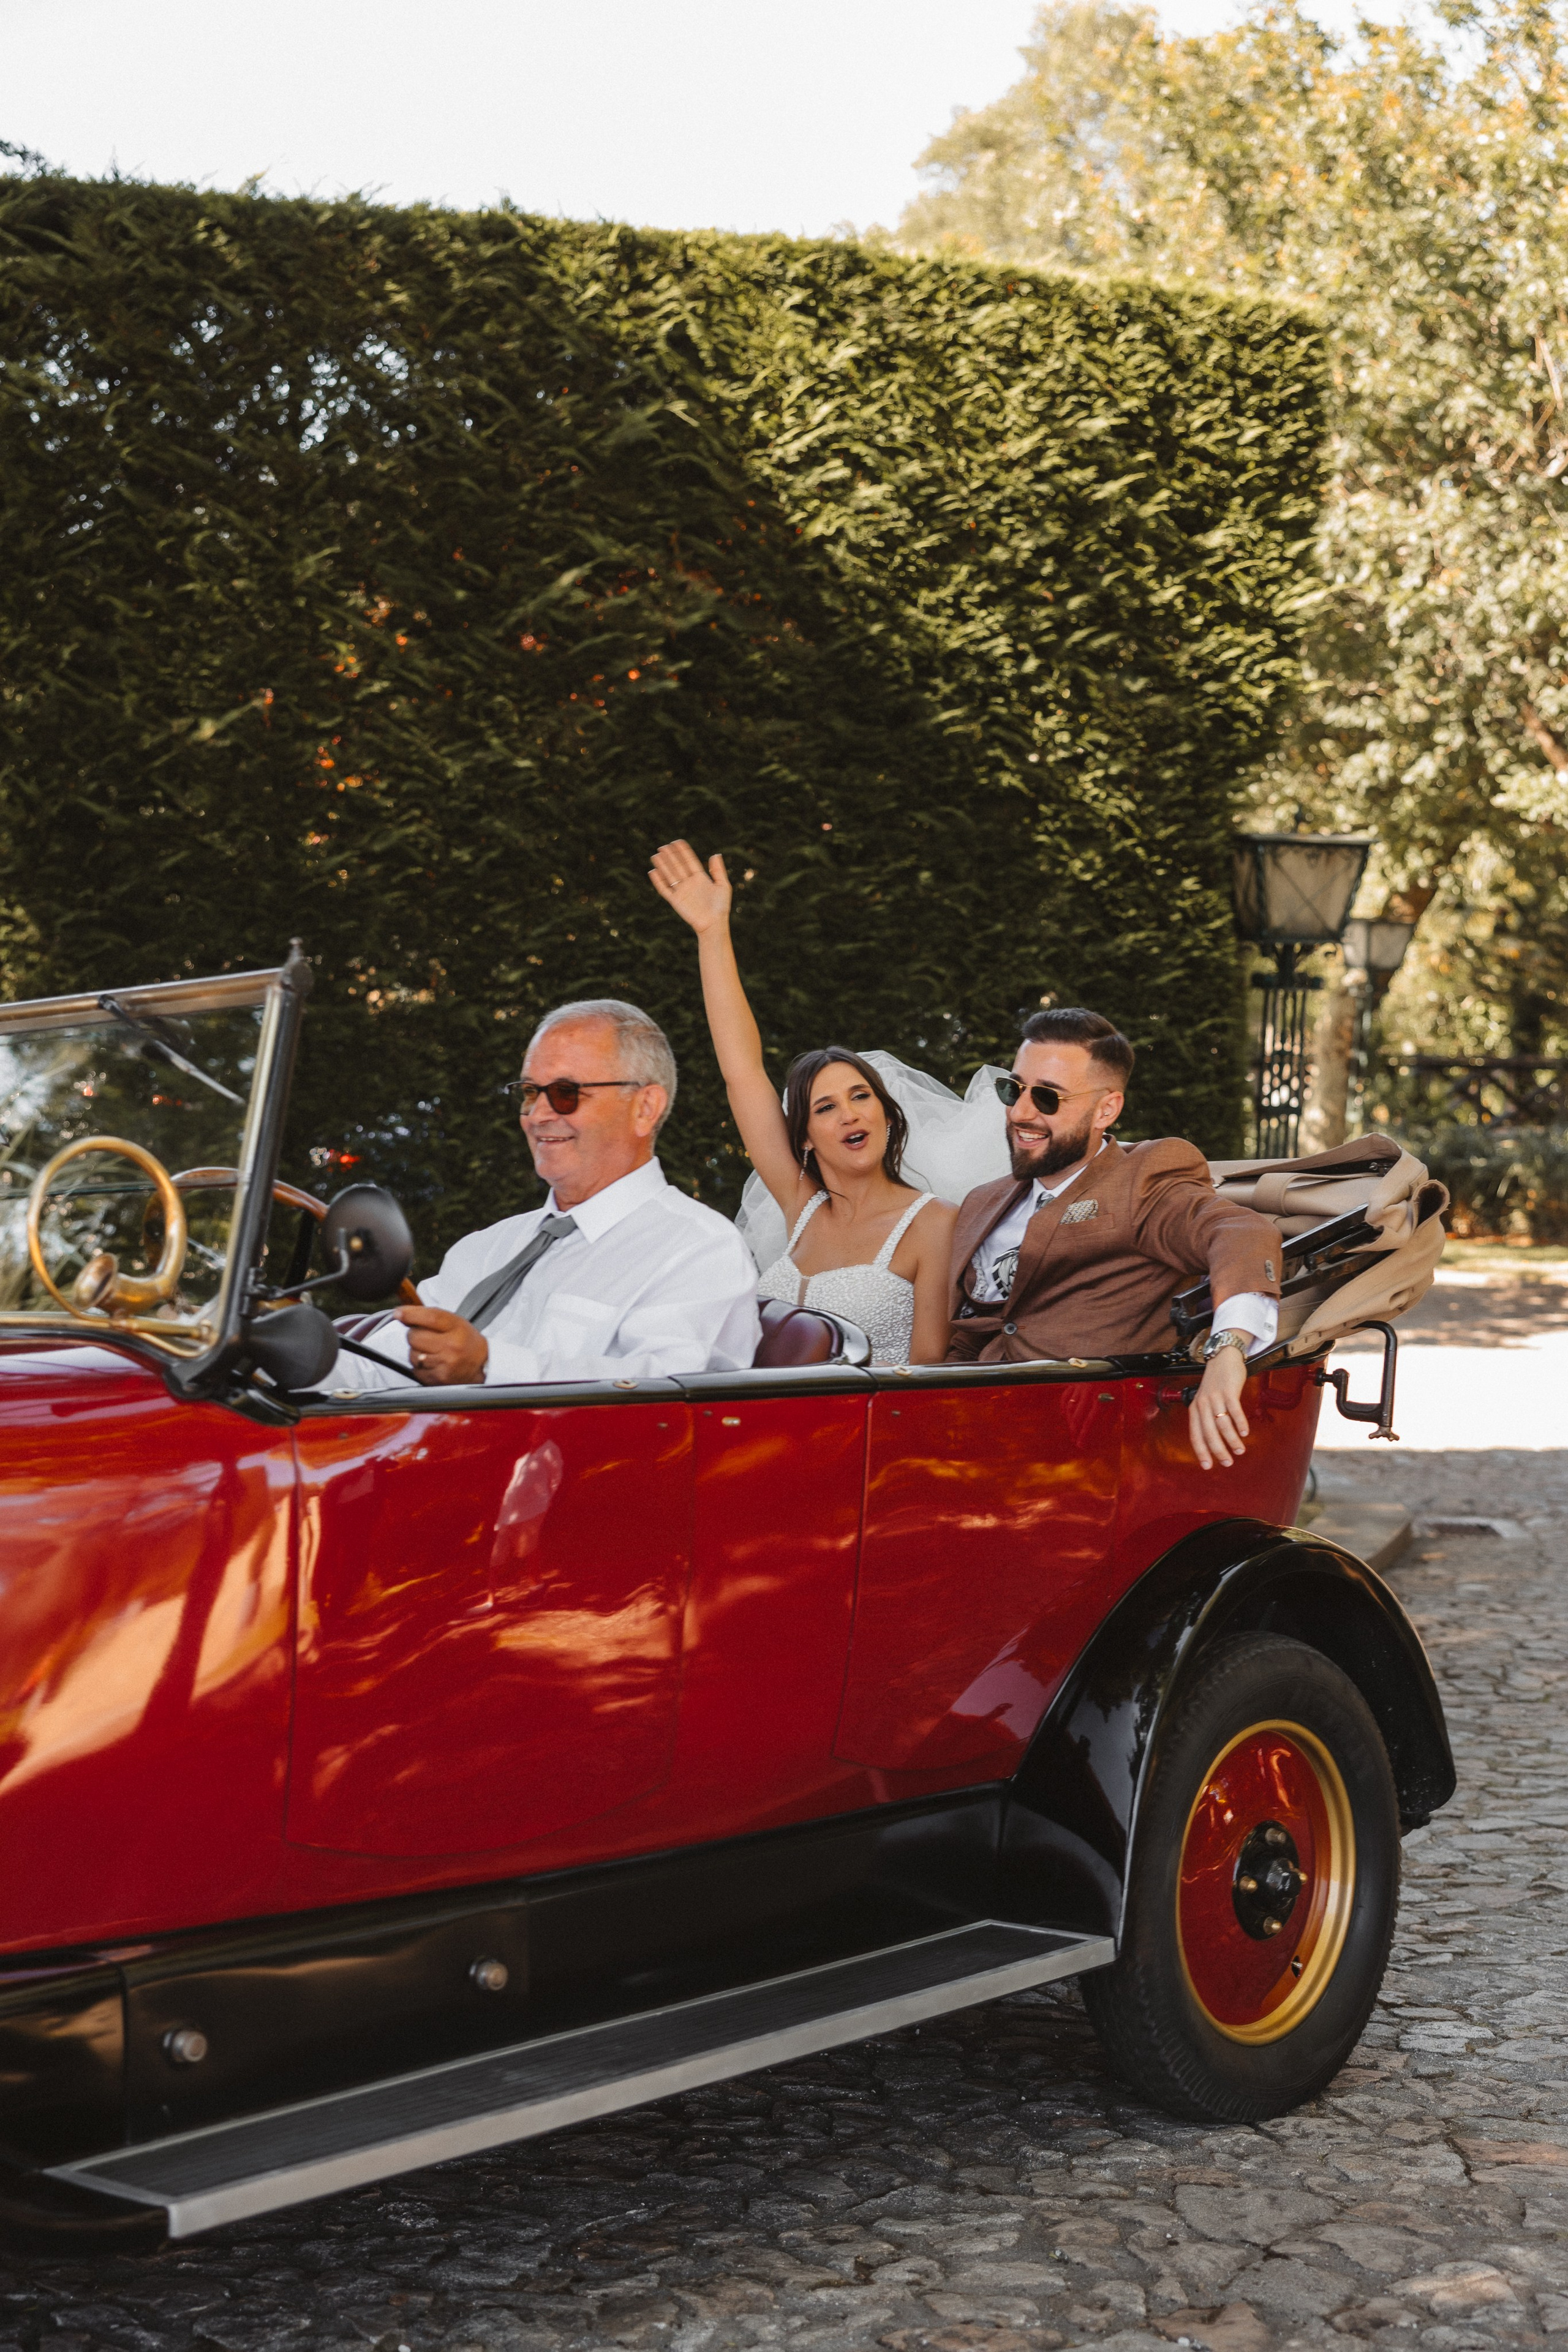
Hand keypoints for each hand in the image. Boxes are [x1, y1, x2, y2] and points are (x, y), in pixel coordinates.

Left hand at [399, 1304, 487, 1385]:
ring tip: (431, 1352)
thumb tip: (400, 1314)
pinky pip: (415, 1370)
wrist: (483, 1367)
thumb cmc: (466, 1342)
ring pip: (412, 1354)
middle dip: (414, 1335)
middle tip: (426, 1337)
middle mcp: (451, 1347)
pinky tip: (432, 1363)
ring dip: (416, 1352)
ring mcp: (444, 1365)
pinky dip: (419, 1366)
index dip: (410, 1314)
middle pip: (415, 1336)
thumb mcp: (455, 1322)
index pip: (430, 1317)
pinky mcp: (438, 1379)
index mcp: (457, 1328)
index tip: (399, 1313)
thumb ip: (430, 1316)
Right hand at [650, 839, 731, 933]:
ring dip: (663, 865)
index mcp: (700, 878)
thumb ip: (718, 871)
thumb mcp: (723, 886)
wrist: (714, 924)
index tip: (677, 842)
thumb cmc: (721, 907)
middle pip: (677, 866)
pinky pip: (664, 889)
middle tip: (663, 846)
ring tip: (656, 855)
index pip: (689, 861)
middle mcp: (689, 883)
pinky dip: (658, 881)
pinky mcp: (675, 901)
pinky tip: (653, 872)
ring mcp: (681, 891)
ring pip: (669, 875)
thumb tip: (715, 854)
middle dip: (670, 856)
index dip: (683, 852)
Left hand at [1189, 1342, 1249, 1469]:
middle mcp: (1202, 1404)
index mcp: (1195, 1409)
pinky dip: (1240, 1423)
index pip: (1195, 1435)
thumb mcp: (1206, 1401)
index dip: (1201, 1451)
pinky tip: (1245, 1432)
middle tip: (1227, 1462)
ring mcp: (1215, 1397)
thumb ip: (1208, 1419)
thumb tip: (1215, 1442)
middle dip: (1218, 1450)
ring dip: (1232, 1439)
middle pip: (1209, 1432)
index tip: (1208, 1466)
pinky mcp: (1228, 1391)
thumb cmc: (1215, 1383)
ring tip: (1239, 1450)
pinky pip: (1234, 1410)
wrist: (1222, 1358)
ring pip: (1222, 1424)